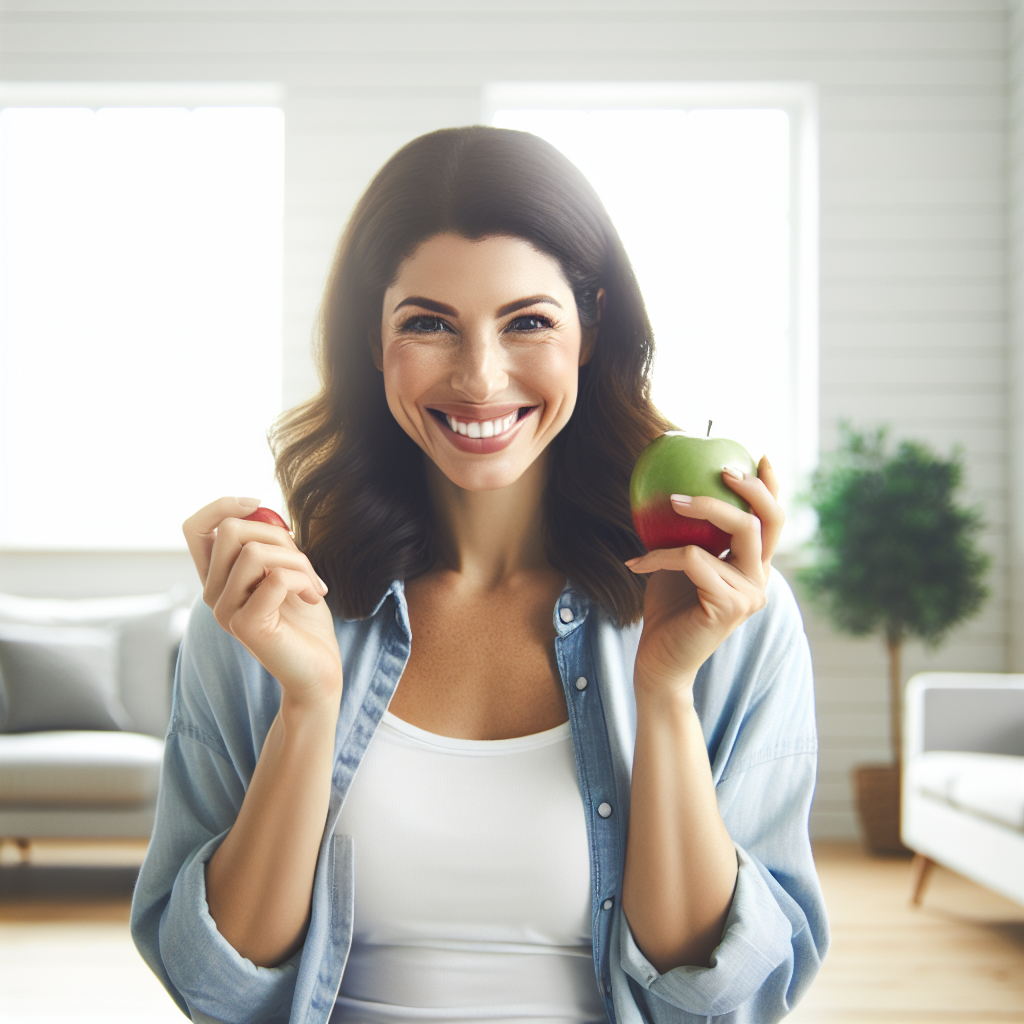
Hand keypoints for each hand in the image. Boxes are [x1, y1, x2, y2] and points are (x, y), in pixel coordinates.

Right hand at [182, 497, 342, 706]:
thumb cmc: (304, 618)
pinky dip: (304, 579)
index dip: (222, 506)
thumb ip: (267, 543)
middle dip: (278, 536)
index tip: (259, 505)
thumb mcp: (285, 567)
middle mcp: (212, 594)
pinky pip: (276, 578)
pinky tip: (314, 597)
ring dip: (297, 560)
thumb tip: (260, 511)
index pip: (195, 528)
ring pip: (254, 552)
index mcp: (218, 578)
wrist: (320, 668)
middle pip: (230, 531)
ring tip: (314, 584)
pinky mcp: (245, 626)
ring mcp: (225, 611)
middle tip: (304, 564)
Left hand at [625, 457, 782, 696]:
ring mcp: (750, 594)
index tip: (760, 456)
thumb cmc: (666, 611)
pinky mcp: (730, 606)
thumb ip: (691, 534)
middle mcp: (760, 579)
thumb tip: (673, 485)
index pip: (772, 522)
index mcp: (753, 567)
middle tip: (719, 470)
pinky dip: (661, 555)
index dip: (772, 488)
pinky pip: (693, 559)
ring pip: (737, 532)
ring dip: (699, 509)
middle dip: (748, 488)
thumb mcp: (679, 562)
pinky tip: (637, 564)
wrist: (658, 662)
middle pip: (768, 520)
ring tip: (667, 501)